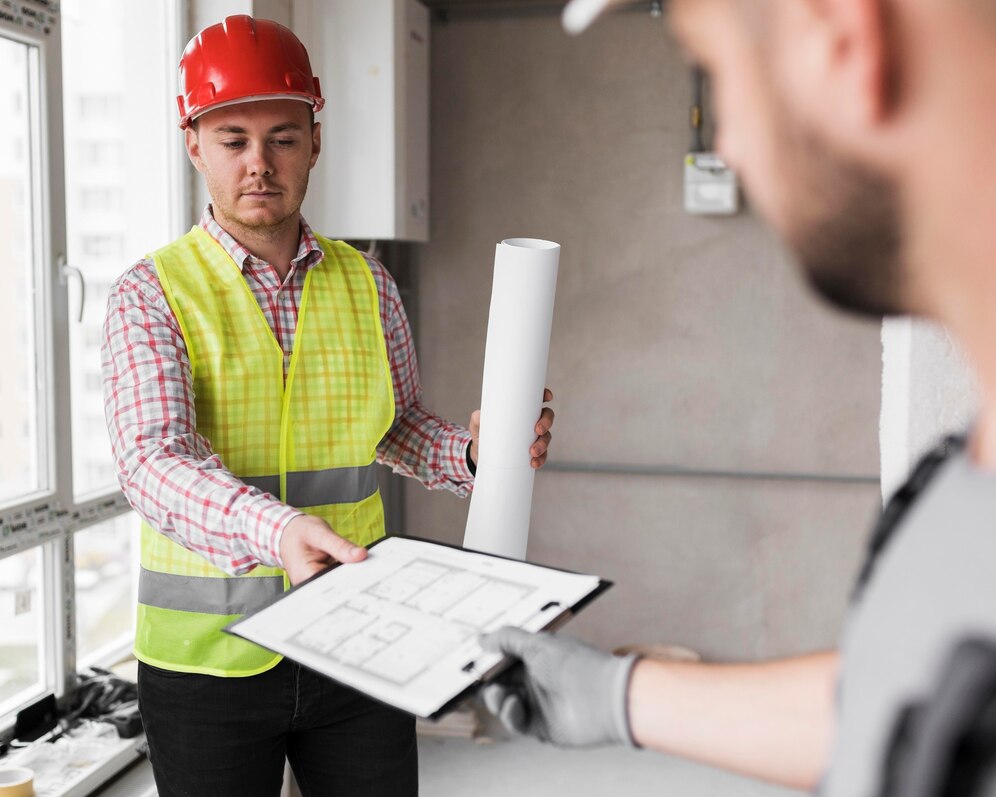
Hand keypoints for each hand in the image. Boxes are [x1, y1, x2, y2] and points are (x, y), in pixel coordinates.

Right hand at [278, 514, 366, 584]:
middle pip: (338, 586)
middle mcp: (309, 583)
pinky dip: (345, 570)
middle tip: (363, 562)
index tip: (364, 569)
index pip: (334, 585)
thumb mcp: (320, 533)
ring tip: (354, 560)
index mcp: (306, 575)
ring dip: (350, 572)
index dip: (352, 578)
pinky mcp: (321, 579)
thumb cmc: (298, 532)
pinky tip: (349, 563)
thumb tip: (360, 555)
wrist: (288, 532)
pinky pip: (338, 578)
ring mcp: (315, 583)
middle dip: (353, 575)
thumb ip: (340, 545)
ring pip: (340, 582)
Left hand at [469, 388, 554, 468]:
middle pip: (547, 417)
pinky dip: (541, 459)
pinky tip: (534, 462)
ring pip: (546, 437)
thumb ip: (478, 417)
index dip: (545, 395)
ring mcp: (533, 438)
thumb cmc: (483, 433)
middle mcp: (530, 422)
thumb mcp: (478, 424)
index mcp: (521, 410)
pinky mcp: (532, 453)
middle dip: (546, 422)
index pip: (536, 399)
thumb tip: (480, 415)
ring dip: (543, 444)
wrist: (481, 455)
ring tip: (533, 451)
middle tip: (538, 430)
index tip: (548, 397)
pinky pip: (542, 455)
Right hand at [479, 627, 637, 747]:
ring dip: (496, 698)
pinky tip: (515, 706)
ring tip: (501, 695)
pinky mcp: (539, 726)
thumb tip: (482, 639)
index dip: (487, 660)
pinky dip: (510, 714)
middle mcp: (536, 679)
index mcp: (536, 656)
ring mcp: (538, 703)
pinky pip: (515, 721)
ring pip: (503, 702)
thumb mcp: (538, 644)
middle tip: (476, 681)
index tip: (469, 662)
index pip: (504, 657)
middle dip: (486, 682)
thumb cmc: (576, 665)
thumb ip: (507, 640)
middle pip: (499, 681)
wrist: (604, 698)